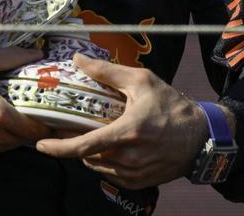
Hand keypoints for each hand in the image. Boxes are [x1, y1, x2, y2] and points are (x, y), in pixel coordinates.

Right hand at [0, 41, 51, 152]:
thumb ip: (13, 57)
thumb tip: (37, 51)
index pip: (32, 131)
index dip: (48, 128)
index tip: (57, 123)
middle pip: (19, 142)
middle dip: (32, 133)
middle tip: (40, 120)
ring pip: (1, 148)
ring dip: (13, 138)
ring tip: (19, 122)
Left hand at [35, 53, 224, 189]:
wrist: (202, 136)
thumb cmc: (171, 105)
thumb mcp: (141, 80)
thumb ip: (107, 71)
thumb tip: (78, 59)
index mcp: (127, 133)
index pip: (84, 146)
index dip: (58, 148)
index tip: (41, 144)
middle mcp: (129, 158)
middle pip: (87, 156)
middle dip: (77, 142)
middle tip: (77, 126)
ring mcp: (135, 174)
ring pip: (98, 166)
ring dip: (92, 153)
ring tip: (100, 133)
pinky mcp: (140, 183)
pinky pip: (112, 175)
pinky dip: (106, 163)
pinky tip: (114, 147)